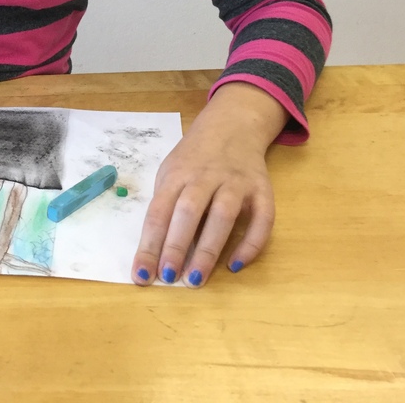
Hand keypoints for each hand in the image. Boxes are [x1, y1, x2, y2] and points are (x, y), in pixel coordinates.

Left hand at [131, 82, 286, 286]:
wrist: (232, 125)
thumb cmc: (194, 159)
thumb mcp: (171, 172)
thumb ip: (165, 205)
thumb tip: (154, 251)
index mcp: (177, 174)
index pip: (159, 212)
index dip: (149, 244)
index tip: (141, 274)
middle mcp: (206, 176)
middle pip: (189, 211)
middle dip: (176, 246)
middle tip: (169, 278)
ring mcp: (236, 182)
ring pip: (223, 215)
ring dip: (208, 249)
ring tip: (196, 279)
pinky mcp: (262, 189)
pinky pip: (263, 219)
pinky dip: (251, 243)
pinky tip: (235, 265)